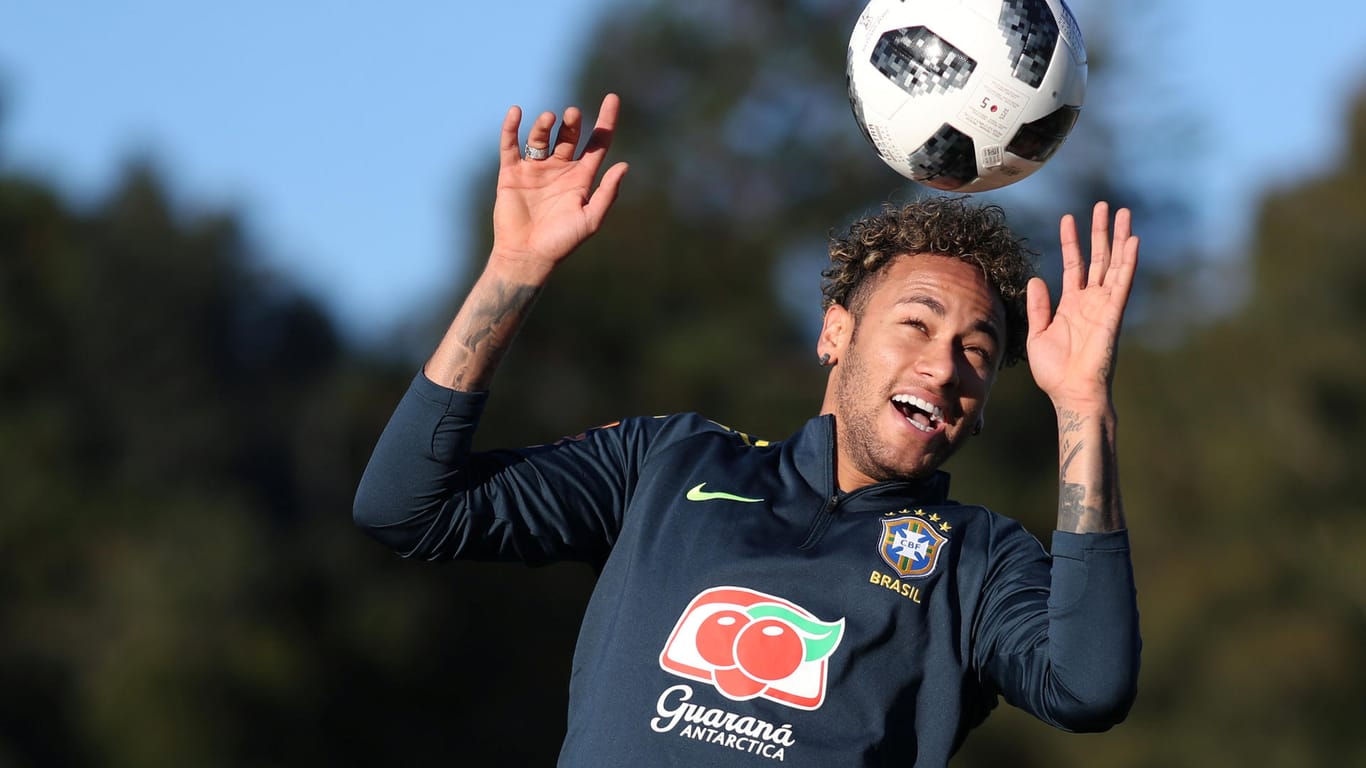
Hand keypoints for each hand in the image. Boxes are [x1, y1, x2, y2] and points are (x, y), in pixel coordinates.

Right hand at [490, 93, 628, 276]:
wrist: (527, 256)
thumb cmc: (562, 242)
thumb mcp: (590, 218)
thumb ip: (607, 193)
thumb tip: (625, 165)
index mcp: (581, 178)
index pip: (596, 143)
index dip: (605, 121)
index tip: (612, 98)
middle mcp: (559, 169)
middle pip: (568, 136)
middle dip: (572, 123)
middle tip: (572, 114)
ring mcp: (535, 170)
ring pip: (541, 138)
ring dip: (545, 125)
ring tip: (549, 118)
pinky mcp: (512, 174)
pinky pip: (510, 146)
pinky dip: (511, 129)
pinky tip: (516, 113)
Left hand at [1025, 202, 1138, 412]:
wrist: (1071, 394)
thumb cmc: (1055, 372)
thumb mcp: (1037, 335)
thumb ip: (1039, 307)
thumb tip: (1036, 280)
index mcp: (1071, 304)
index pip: (1073, 264)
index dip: (1071, 241)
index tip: (1068, 218)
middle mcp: (1090, 301)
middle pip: (1098, 258)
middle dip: (1100, 231)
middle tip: (1104, 206)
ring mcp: (1104, 305)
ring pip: (1114, 264)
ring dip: (1119, 238)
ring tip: (1122, 212)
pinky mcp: (1114, 313)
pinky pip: (1123, 283)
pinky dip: (1129, 262)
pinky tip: (1133, 241)